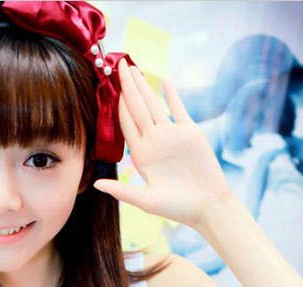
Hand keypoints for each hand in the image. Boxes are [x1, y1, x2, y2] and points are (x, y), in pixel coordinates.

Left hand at [93, 58, 232, 228]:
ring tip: (134, 68)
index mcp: (141, 154)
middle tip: (118, 64)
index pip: (126, 123)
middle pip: (137, 108)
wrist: (207, 205)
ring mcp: (172, 135)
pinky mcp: (190, 132)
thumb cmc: (177, 207)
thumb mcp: (146, 201)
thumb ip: (122, 191)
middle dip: (127, 86)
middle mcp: (155, 141)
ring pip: (155, 104)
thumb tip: (95, 185)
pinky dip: (172, 95)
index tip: (108, 86)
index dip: (117, 105)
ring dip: (144, 86)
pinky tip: (163, 81)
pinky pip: (179, 109)